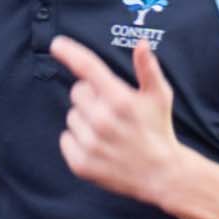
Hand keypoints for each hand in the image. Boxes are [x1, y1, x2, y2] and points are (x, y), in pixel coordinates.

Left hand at [48, 37, 187, 203]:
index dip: (70, 52)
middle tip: (111, 110)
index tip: (57, 44)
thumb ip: (148, 69)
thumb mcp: (160, 97)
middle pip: (77, 92)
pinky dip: (77, 141)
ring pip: (71, 116)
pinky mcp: (81, 163)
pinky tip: (99, 146)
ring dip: (85, 120)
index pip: (88, 68)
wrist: (161, 175)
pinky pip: (65, 139)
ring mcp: (90, 144)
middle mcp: (102, 121)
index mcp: (120, 100)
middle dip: (91, 96)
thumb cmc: (159, 130)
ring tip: (108, 132)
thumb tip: (141, 43)